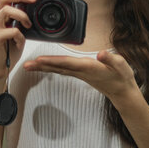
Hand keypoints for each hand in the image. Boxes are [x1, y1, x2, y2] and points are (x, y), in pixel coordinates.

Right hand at [0, 0, 35, 77]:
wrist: (0, 68)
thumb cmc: (10, 50)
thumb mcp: (19, 30)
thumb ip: (22, 19)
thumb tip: (33, 7)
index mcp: (0, 15)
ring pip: (6, 10)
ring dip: (22, 15)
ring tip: (28, 24)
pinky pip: (11, 30)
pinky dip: (20, 36)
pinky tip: (21, 43)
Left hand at [23, 50, 139, 102]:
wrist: (123, 92)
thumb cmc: (122, 78)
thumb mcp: (121, 66)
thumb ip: (111, 59)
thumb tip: (101, 54)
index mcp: (88, 67)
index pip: (67, 63)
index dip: (53, 61)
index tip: (39, 60)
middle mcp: (81, 71)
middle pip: (58, 67)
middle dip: (41, 66)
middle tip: (25, 65)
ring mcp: (80, 74)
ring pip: (58, 69)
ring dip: (43, 67)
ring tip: (29, 65)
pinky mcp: (81, 74)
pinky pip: (63, 70)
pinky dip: (52, 66)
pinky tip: (45, 65)